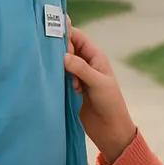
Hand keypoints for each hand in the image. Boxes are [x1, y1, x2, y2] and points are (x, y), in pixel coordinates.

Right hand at [63, 27, 136, 163]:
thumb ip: (81, 68)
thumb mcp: (98, 83)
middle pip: (66, 48)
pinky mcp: (68, 89)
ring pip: (60, 64)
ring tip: (70, 84)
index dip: (66, 35)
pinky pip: (58, 78)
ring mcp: (76, 76)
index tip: (53, 38)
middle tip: (63, 67)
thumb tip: (63, 56)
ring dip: (59, 69)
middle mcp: (85, 63)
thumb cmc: (110, 103)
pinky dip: (57, 80)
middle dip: (60, 54)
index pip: (77, 37)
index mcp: (95, 56)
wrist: (110, 129)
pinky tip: (61, 89)